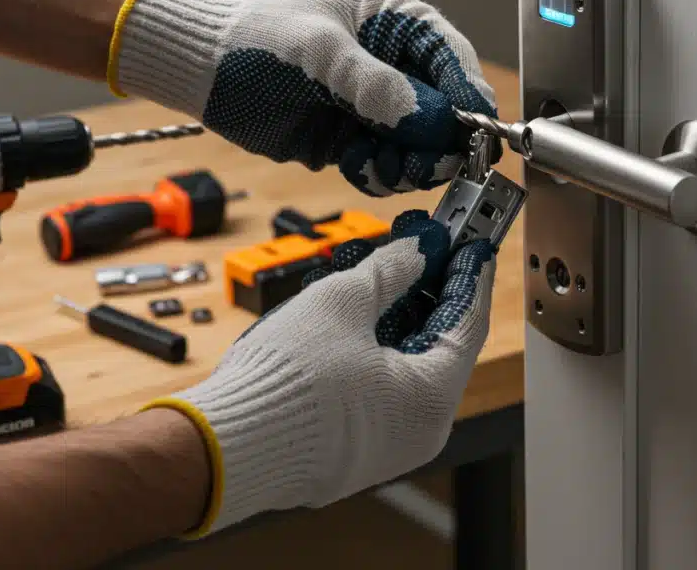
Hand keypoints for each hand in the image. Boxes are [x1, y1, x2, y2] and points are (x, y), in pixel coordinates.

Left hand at [113, 0, 500, 195]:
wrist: (205, 73)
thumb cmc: (255, 41)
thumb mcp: (319, 55)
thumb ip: (376, 87)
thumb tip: (431, 118)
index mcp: (396, 22)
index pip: (454, 60)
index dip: (468, 99)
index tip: (474, 135)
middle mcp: (396, 66)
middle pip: (447, 113)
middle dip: (436, 143)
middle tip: (418, 162)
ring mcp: (378, 106)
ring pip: (423, 148)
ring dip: (407, 165)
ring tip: (375, 163)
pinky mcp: (357, 139)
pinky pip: (389, 167)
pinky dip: (378, 175)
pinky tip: (354, 165)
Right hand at [142, 210, 497, 536]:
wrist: (226, 448)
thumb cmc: (287, 385)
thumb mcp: (343, 302)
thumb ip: (390, 271)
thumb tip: (416, 253)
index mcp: (431, 399)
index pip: (468, 324)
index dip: (469, 276)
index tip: (469, 245)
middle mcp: (418, 430)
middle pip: (436, 346)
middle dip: (424, 291)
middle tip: (418, 249)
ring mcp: (385, 446)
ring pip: (402, 368)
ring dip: (392, 317)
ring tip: (376, 270)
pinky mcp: (351, 450)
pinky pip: (376, 391)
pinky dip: (370, 351)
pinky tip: (352, 315)